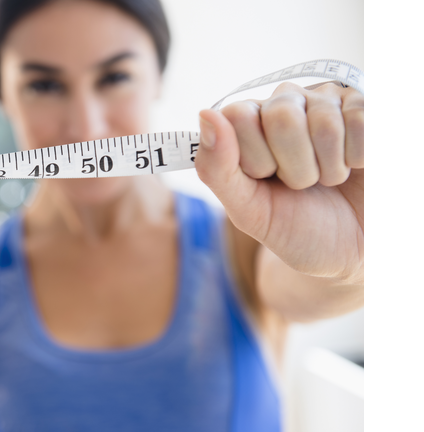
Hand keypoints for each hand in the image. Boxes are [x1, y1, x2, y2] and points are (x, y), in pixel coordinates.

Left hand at [195, 82, 362, 280]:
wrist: (352, 251)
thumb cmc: (296, 228)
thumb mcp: (248, 211)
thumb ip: (217, 168)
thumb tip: (206, 114)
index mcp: (248, 122)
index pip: (238, 116)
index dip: (255, 158)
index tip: (266, 179)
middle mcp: (285, 103)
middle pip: (281, 117)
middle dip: (295, 168)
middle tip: (302, 185)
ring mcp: (328, 101)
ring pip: (325, 123)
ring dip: (330, 169)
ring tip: (330, 179)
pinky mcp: (368, 107)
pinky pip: (363, 123)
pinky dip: (359, 159)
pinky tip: (356, 166)